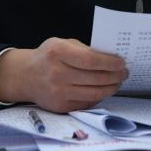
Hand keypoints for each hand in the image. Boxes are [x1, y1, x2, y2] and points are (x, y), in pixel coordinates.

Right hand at [0, 37, 127, 112]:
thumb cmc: (49, 56)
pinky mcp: (60, 106)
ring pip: (95, 93)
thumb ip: (85, 50)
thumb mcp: (63, 43)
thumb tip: (111, 59)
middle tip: (124, 73)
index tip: (122, 62)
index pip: (91, 60)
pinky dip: (99, 96)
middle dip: (115, 76)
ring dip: (111, 88)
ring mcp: (58, 92)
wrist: (25, 76)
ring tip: (118, 82)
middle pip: (95, 78)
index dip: (110, 63)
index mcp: (57, 53)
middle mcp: (57, 74)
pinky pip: (87, 103)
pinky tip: (104, 89)